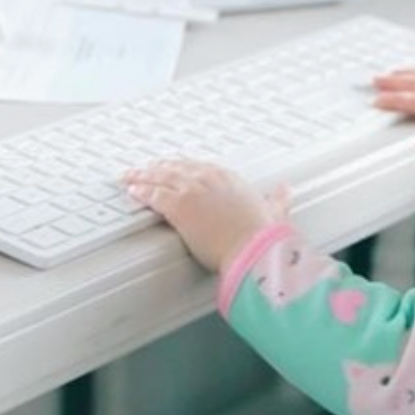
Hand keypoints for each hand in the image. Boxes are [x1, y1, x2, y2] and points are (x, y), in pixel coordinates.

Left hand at [122, 160, 287, 271]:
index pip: (198, 166)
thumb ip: (278, 199)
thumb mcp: (276, 211)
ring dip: (142, 176)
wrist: (253, 247)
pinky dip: (140, 192)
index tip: (173, 168)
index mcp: (230, 178)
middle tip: (144, 169)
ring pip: (160, 177)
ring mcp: (192, 190)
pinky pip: (153, 194)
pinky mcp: (179, 206)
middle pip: (176, 167)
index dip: (182, 167)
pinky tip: (131, 192)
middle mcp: (209, 178)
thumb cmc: (263, 235)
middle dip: (158, 168)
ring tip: (130, 177)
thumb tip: (285, 191)